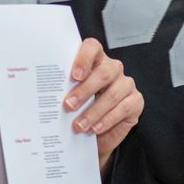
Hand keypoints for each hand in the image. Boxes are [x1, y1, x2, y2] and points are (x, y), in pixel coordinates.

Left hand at [66, 38, 142, 171]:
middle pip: (103, 72)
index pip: (92, 48)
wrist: (97, 135)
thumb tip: (47, 94)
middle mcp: (113, 68)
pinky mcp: (136, 101)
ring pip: (113, 93)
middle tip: (69, 105)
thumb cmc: (81, 110)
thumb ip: (65, 89)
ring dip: (94, 111)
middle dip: (84, 90)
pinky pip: (123, 108)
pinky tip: (95, 128)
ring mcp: (126, 84)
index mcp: (95, 60)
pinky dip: (107, 119)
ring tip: (79, 125)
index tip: (73, 75)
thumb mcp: (71, 97)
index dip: (84, 58)